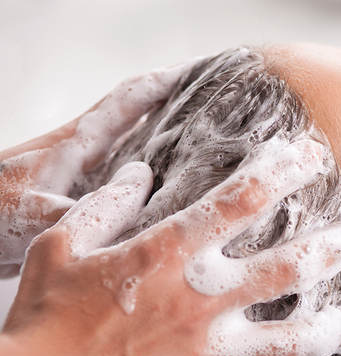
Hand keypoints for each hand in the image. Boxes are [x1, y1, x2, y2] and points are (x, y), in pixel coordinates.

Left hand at [0, 58, 202, 275]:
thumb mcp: (31, 213)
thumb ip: (80, 211)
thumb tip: (134, 209)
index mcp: (76, 141)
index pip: (131, 98)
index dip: (168, 80)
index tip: (204, 67)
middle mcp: (84, 151)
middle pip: (140, 116)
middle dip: (179, 103)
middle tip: (217, 102)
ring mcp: (81, 174)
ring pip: (136, 149)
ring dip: (168, 142)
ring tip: (205, 147)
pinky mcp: (76, 197)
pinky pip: (127, 183)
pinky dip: (151, 182)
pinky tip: (165, 197)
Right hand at [1, 139, 340, 355]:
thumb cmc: (42, 319)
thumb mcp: (61, 246)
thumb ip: (104, 205)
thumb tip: (135, 173)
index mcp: (166, 255)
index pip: (239, 201)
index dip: (282, 172)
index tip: (312, 156)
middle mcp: (198, 300)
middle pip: (286, 267)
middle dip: (334, 246)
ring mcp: (203, 350)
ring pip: (288, 338)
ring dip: (333, 325)